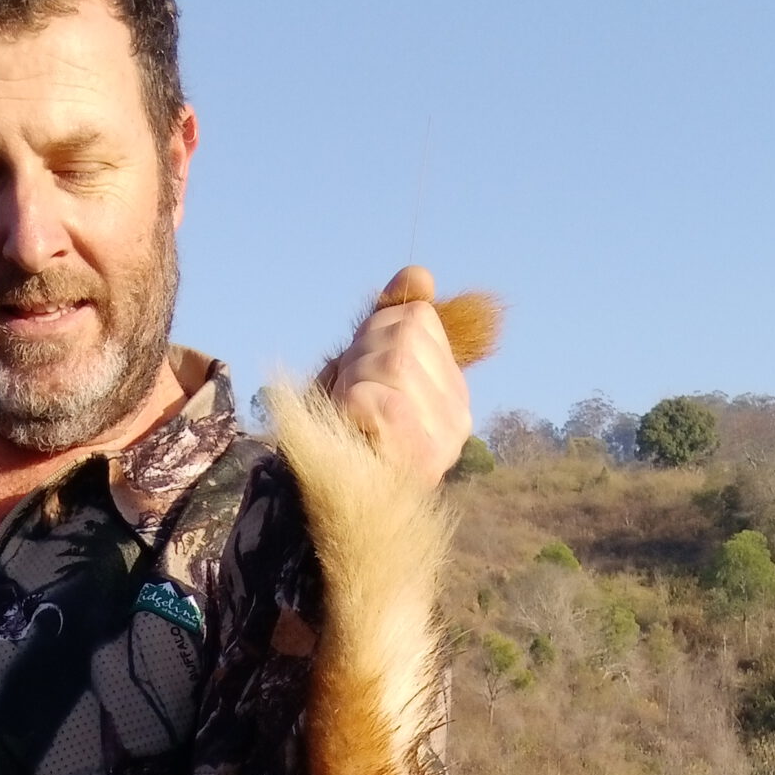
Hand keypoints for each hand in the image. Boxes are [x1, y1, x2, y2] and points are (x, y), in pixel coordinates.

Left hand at [322, 265, 473, 489]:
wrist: (316, 500)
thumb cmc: (336, 434)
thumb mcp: (362, 363)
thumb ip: (393, 318)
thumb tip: (419, 274)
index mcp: (451, 393)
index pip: (417, 317)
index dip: (373, 336)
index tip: (360, 376)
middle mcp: (458, 418)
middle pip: (406, 335)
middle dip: (361, 356)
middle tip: (348, 400)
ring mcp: (443, 442)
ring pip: (393, 362)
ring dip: (352, 380)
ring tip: (348, 417)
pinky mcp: (419, 460)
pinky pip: (381, 398)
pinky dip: (353, 405)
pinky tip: (353, 432)